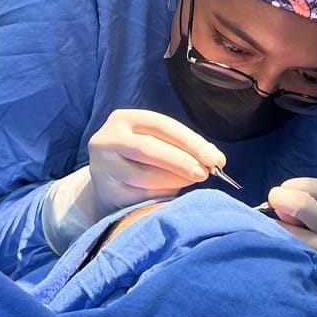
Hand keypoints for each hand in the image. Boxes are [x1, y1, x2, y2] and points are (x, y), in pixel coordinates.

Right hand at [87, 109, 225, 213]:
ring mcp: (102, 168)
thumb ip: (180, 147)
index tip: (215, 157)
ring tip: (191, 181)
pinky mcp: (105, 193)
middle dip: (183, 161)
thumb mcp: (154, 142)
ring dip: (175, 181)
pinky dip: (162, 195)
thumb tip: (213, 158)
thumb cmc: (138, 159)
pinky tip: (171, 193)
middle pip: (149, 149)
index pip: (161, 125)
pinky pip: (141, 196)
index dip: (190, 141)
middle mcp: (107, 140)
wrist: (104, 185)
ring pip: (146, 176)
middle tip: (206, 173)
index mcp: (122, 120)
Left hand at [265, 177, 316, 278]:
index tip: (284, 187)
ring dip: (285, 232)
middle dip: (294, 205)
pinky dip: (289, 254)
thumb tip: (279, 204)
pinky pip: (308, 267)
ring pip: (314, 246)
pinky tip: (276, 248)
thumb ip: (310, 209)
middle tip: (272, 199)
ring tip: (267, 224)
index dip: (310, 186)